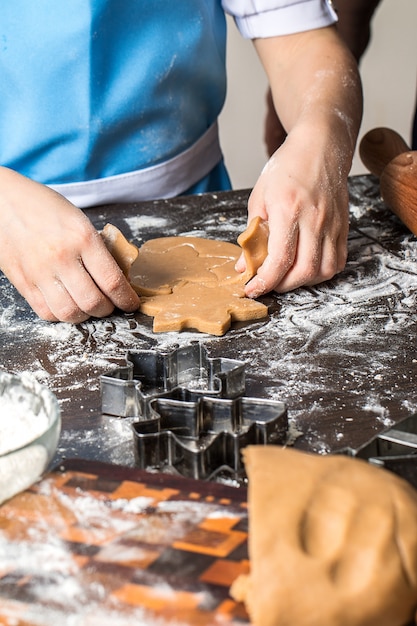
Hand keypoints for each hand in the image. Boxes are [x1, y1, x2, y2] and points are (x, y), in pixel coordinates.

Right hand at [0, 167, 139, 321]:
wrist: (3, 201)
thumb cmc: (44, 207)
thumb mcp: (80, 220)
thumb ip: (98, 249)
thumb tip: (118, 278)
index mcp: (82, 238)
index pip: (112, 281)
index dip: (126, 299)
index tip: (131, 303)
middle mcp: (61, 257)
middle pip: (93, 303)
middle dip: (107, 309)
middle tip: (110, 305)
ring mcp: (40, 272)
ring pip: (70, 313)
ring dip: (85, 315)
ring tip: (89, 306)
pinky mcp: (23, 282)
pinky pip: (46, 312)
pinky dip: (61, 315)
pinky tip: (67, 304)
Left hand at [236, 124, 349, 296]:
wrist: (320, 146)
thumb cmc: (287, 168)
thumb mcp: (259, 197)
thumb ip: (252, 234)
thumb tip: (245, 265)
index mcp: (288, 209)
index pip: (280, 258)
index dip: (265, 281)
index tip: (252, 289)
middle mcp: (314, 219)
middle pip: (304, 270)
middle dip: (283, 286)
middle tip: (269, 283)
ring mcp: (332, 224)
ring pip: (324, 270)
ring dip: (304, 282)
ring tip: (287, 276)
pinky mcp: (343, 227)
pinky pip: (337, 261)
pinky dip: (321, 272)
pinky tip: (307, 267)